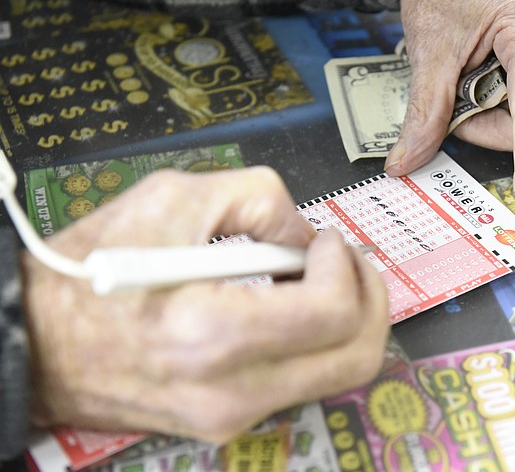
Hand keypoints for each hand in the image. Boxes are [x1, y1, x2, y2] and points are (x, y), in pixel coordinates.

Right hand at [22, 168, 388, 441]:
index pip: (331, 314)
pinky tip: (287, 307)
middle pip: (357, 358)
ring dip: (347, 319)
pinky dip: (314, 342)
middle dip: (371, 299)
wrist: (36, 343)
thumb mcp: (171, 198)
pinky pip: (301, 383)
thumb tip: (305, 236)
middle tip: (349, 260)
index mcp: (210, 336)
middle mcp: (230, 394)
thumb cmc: (90, 270)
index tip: (324, 240)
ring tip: (317, 277)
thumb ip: (259, 198)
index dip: (345, 266)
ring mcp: (230, 418)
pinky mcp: (227, 424)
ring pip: (338, 375)